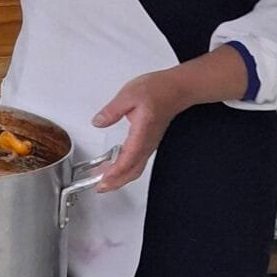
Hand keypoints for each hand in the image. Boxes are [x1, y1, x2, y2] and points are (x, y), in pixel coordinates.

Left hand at [90, 69, 191, 192]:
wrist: (177, 89)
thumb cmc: (159, 90)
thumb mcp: (128, 95)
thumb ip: (111, 110)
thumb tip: (98, 121)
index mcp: (142, 132)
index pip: (128, 158)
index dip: (115, 172)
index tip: (103, 179)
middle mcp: (148, 142)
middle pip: (133, 170)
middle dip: (116, 182)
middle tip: (99, 187)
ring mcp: (149, 143)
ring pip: (135, 167)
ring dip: (119, 177)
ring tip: (102, 179)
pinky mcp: (148, 141)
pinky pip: (136, 160)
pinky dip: (124, 167)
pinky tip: (114, 165)